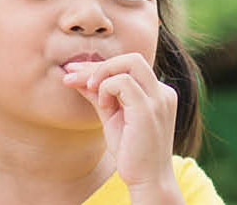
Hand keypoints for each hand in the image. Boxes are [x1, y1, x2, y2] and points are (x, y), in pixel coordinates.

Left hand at [62, 53, 180, 194]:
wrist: (146, 180)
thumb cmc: (130, 152)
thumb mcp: (112, 117)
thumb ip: (99, 95)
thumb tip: (76, 77)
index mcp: (157, 93)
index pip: (129, 66)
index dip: (100, 66)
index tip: (73, 73)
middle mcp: (162, 92)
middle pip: (132, 58)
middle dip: (99, 64)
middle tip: (74, 77)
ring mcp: (158, 99)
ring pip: (130, 62)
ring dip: (101, 73)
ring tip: (90, 91)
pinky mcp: (148, 109)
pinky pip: (123, 82)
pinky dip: (106, 88)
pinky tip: (103, 106)